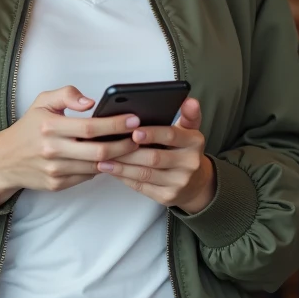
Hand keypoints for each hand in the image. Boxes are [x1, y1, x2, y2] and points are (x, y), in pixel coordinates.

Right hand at [0, 86, 139, 206]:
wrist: (4, 160)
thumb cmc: (28, 128)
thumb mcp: (42, 102)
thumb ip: (67, 94)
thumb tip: (91, 102)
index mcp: (50, 126)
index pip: (91, 127)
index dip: (116, 124)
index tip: (134, 119)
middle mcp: (53, 150)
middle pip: (99, 151)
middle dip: (125, 145)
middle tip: (140, 137)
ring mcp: (55, 170)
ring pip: (96, 167)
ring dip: (118, 159)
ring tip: (132, 148)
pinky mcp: (57, 184)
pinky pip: (87, 177)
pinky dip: (102, 169)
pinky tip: (113, 160)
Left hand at [96, 97, 214, 214]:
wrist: (196, 184)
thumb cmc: (185, 151)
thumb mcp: (190, 131)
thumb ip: (188, 114)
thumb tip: (189, 100)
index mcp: (194, 143)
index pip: (171, 136)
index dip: (152, 134)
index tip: (133, 131)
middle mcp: (189, 164)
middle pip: (154, 158)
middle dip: (129, 152)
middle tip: (108, 145)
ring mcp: (178, 183)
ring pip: (144, 174)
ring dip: (121, 167)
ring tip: (103, 159)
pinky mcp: (167, 197)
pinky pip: (141, 187)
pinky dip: (124, 178)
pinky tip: (112, 170)